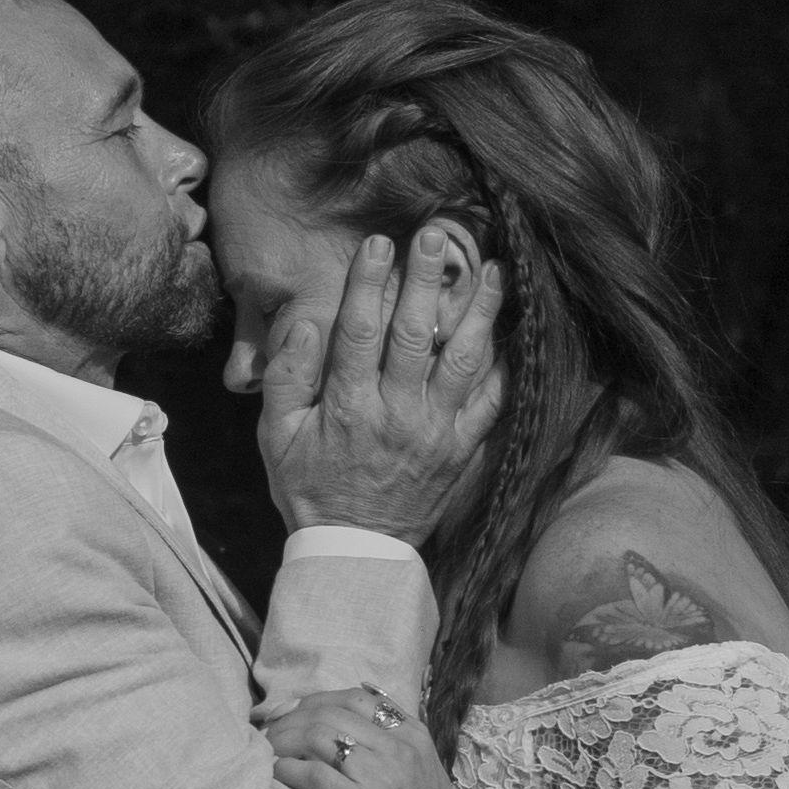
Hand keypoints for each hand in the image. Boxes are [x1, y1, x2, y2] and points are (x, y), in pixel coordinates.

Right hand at [257, 237, 506, 542]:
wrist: (357, 554)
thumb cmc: (310, 490)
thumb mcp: (276, 439)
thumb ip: (285, 378)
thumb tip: (304, 325)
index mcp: (349, 406)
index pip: (359, 330)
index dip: (368, 282)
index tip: (378, 243)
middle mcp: (398, 414)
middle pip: (417, 334)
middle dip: (427, 278)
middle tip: (438, 234)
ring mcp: (436, 433)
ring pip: (464, 361)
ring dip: (480, 312)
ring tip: (493, 270)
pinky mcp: (462, 451)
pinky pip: (490, 404)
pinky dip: (504, 367)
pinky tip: (512, 332)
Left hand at [268, 687, 472, 788]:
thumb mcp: (424, 777)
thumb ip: (397, 747)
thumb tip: (352, 720)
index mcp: (415, 738)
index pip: (357, 698)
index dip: (316, 701)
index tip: (292, 715)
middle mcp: (400, 751)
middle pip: (331, 712)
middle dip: (292, 718)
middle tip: (269, 734)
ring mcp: (383, 778)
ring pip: (318, 735)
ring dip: (284, 740)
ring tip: (268, 753)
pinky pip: (312, 774)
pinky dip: (287, 770)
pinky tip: (278, 776)